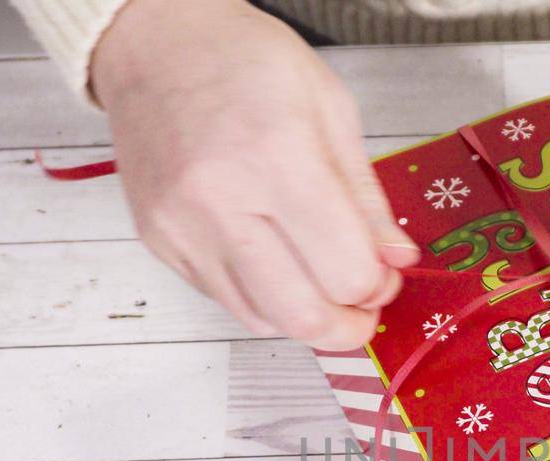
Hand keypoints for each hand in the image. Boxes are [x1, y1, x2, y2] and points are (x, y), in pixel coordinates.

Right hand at [92, 0, 418, 348]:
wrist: (153, 44)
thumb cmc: (242, 60)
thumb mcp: (330, 107)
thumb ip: (365, 195)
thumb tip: (396, 259)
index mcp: (276, 159)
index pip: (344, 272)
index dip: (377, 285)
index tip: (384, 271)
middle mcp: (220, 202)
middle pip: (301, 315)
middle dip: (347, 327)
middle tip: (364, 308)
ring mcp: (182, 228)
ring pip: (260, 320)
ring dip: (304, 317)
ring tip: (323, 283)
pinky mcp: (158, 241)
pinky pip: (223, 300)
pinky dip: (262, 298)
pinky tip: (278, 264)